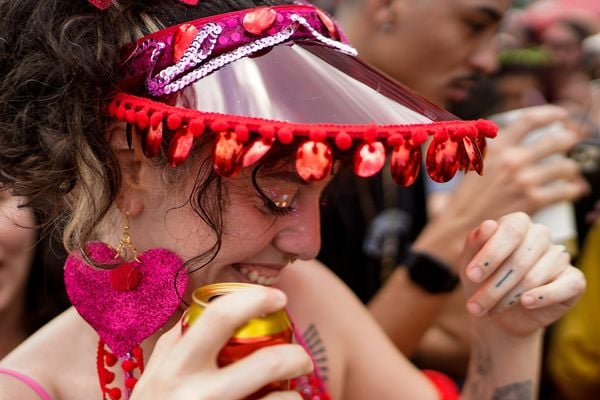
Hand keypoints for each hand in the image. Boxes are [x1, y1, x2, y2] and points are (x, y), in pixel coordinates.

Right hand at [130, 286, 311, 399]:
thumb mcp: (151, 381)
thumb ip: (172, 347)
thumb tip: (196, 316)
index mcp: (175, 370)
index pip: (220, 317)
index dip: (256, 299)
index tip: (278, 298)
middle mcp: (198, 395)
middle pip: (268, 363)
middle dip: (296, 355)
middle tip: (302, 358)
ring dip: (295, 395)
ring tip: (291, 394)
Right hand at [445, 105, 588, 222]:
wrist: (460, 225)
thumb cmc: (465, 196)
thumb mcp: (472, 162)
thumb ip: (492, 147)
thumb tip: (512, 135)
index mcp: (497, 147)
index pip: (530, 120)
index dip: (550, 113)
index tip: (560, 115)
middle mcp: (512, 161)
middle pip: (556, 140)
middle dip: (569, 139)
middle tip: (570, 142)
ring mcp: (525, 181)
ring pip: (565, 166)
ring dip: (571, 168)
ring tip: (569, 171)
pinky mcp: (533, 201)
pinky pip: (565, 190)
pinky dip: (573, 190)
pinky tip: (573, 190)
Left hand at [458, 212, 585, 336]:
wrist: (498, 311)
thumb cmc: (482, 279)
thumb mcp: (469, 261)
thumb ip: (475, 242)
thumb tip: (489, 225)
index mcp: (517, 223)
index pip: (511, 230)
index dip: (491, 253)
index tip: (471, 275)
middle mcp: (540, 235)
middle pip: (520, 259)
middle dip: (493, 287)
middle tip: (474, 306)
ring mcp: (559, 256)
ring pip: (534, 277)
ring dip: (507, 299)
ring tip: (489, 311)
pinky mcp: (574, 280)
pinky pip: (565, 287)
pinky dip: (543, 296)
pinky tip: (525, 303)